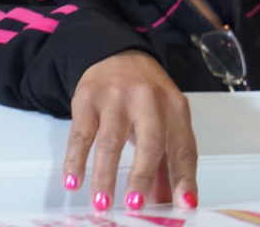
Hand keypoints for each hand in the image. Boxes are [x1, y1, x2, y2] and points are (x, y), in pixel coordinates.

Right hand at [66, 50, 197, 209]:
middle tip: (135, 206)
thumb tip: (167, 199)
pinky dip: (76, 160)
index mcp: (176, 109)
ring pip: (112, 141)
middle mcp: (150, 101)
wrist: (118, 54)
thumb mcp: (164, 120)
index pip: (184, 147)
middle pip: (151, 142)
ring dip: (106, 175)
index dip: (185, 177)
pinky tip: (74, 181)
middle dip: (143, 177)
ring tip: (102, 203)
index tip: (185, 204)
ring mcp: (118, 99)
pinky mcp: (88, 99)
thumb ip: (165, 160)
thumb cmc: (145, 95)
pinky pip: (81, 134)